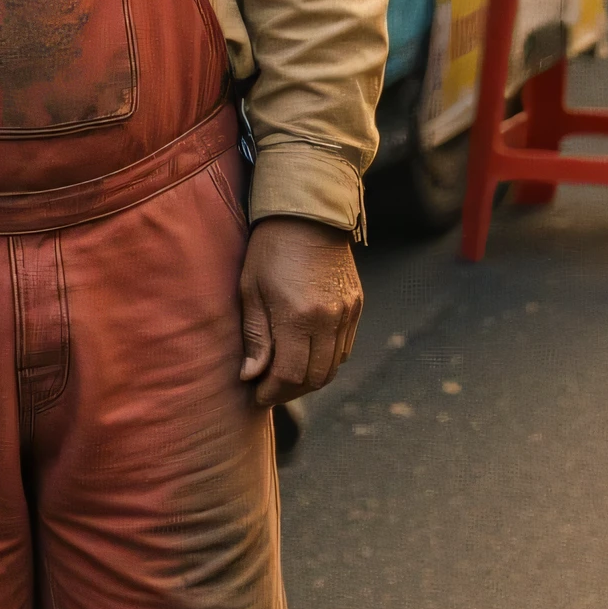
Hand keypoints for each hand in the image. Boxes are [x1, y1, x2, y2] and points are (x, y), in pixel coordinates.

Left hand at [238, 217, 361, 409]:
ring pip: (333, 366)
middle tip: (269, 390)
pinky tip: (305, 355)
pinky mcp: (356, 305)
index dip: (272, 392)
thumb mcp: (251, 290)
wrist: (308, 214)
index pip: (290, 374)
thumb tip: (251, 376)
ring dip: (309, 379)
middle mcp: (329, 319)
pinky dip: (326, 360)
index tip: (256, 395)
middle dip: (290, 391)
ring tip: (285, 376)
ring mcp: (347, 313)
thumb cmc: (270, 249)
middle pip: (315, 377)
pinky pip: (344, 347)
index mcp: (299, 315)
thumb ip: (256, 337)